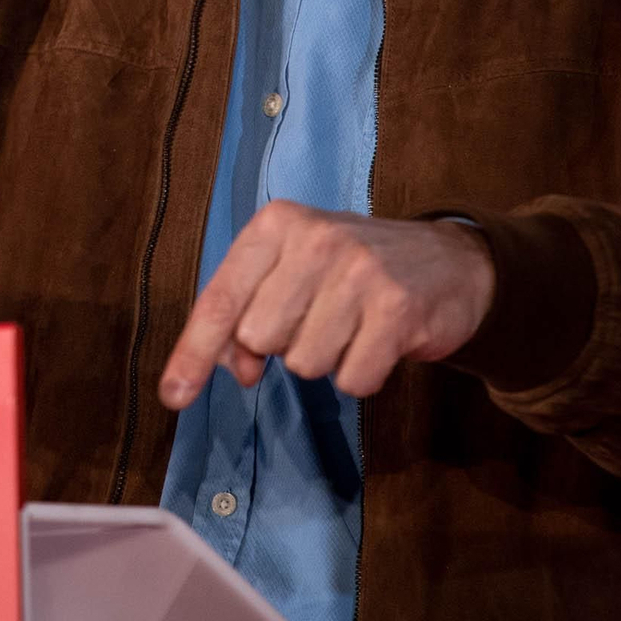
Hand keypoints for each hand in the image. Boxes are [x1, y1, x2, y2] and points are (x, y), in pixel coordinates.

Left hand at [159, 202, 495, 409]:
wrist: (446, 261)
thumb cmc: (350, 270)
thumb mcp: (291, 271)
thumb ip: (247, 312)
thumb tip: (234, 369)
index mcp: (276, 225)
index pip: (222, 298)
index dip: (194, 351)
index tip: (174, 394)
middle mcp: (315, 240)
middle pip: (260, 338)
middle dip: (283, 344)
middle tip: (317, 319)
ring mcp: (359, 272)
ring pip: (304, 364)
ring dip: (325, 359)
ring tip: (351, 325)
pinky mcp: (398, 309)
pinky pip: (351, 380)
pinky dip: (361, 374)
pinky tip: (377, 342)